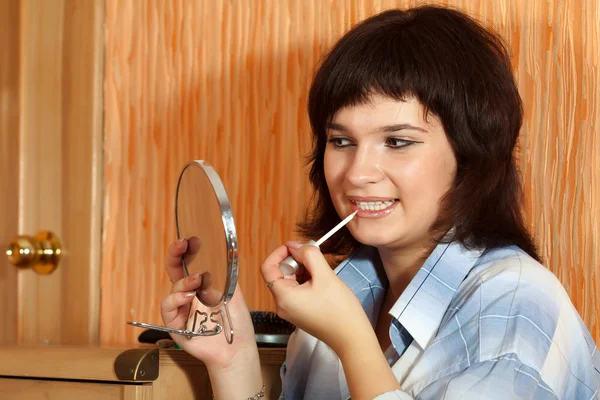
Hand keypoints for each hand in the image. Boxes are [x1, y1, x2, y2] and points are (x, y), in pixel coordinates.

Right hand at [160, 238, 257, 369]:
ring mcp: (181, 309)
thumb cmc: (235, 323)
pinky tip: (188, 296)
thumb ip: (226, 274)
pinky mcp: (175, 325)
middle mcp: (188, 296)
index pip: (188, 264)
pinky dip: (176, 299)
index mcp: (201, 286)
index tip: (192, 239)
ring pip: (172, 289)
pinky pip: (168, 308)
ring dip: (183, 281)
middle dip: (176, 254)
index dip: (187, 251)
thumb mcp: (232, 292)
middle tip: (182, 244)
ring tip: (197, 280)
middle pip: (174, 271)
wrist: (237, 347)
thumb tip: (225, 252)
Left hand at [261, 242, 371, 353]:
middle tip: (314, 256)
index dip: (279, 252)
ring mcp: (290, 310)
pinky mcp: (299, 312)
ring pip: (289, 281)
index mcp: (283, 297)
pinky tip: (321, 281)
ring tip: (321, 270)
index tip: (296, 246)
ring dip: (302, 270)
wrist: (352, 338)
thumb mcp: (325, 276)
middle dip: (294, 261)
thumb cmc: (340, 310)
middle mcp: (282, 305)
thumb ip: (309, 255)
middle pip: (279, 273)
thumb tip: (296, 246)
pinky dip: (306, 280)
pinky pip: (296, 290)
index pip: (267, 267)